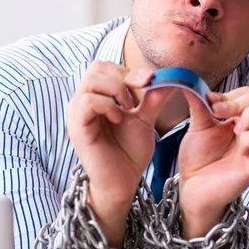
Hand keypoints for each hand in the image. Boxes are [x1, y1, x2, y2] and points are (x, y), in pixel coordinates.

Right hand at [67, 61, 173, 245]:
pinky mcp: (77, 128)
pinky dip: (108, 105)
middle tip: (139, 95)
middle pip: (95, 68)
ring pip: (91, 81)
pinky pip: (88, 102)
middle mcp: (82, 102)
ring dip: (116, 90)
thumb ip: (153, 97)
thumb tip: (171, 76)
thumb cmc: (129, 152)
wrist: (123, 182)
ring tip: (129, 109)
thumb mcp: (144, 118)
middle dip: (123, 76)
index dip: (128, 70)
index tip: (149, 80)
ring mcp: (77, 114)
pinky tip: (118, 119)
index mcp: (95, 97)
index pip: (104, 67)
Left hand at [177, 87, 248, 237]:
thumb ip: (199, 102)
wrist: (192, 186)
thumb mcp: (198, 124)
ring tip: (232, 128)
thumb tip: (188, 77)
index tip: (210, 105)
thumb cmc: (198, 158)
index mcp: (245, 119)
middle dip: (241, 101)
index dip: (232, 95)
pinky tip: (237, 143)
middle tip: (220, 115)